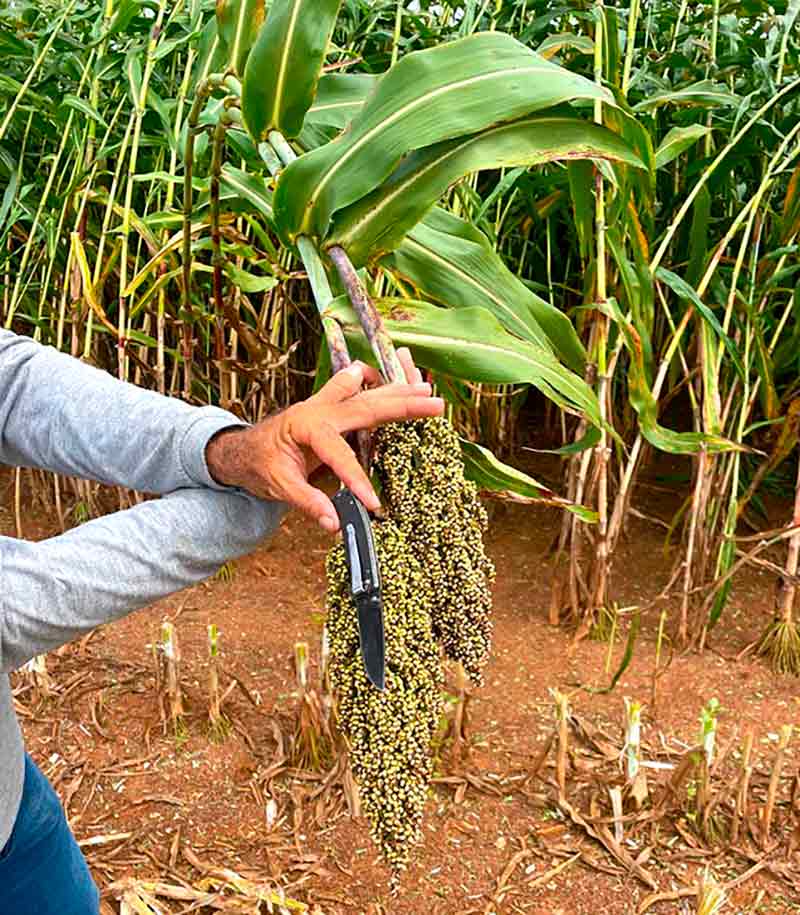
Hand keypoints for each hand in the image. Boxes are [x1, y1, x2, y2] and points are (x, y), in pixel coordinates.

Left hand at [205, 348, 442, 531]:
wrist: (243, 449)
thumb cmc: (258, 465)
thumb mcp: (278, 486)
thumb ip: (308, 502)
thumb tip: (333, 523)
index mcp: (306, 427)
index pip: (340, 455)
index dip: (358, 481)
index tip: (374, 505)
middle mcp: (319, 409)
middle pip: (367, 406)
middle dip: (402, 406)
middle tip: (435, 404)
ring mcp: (325, 404)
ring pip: (368, 393)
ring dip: (398, 391)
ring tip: (427, 390)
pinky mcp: (330, 406)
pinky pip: (358, 389)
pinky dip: (380, 386)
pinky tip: (401, 384)